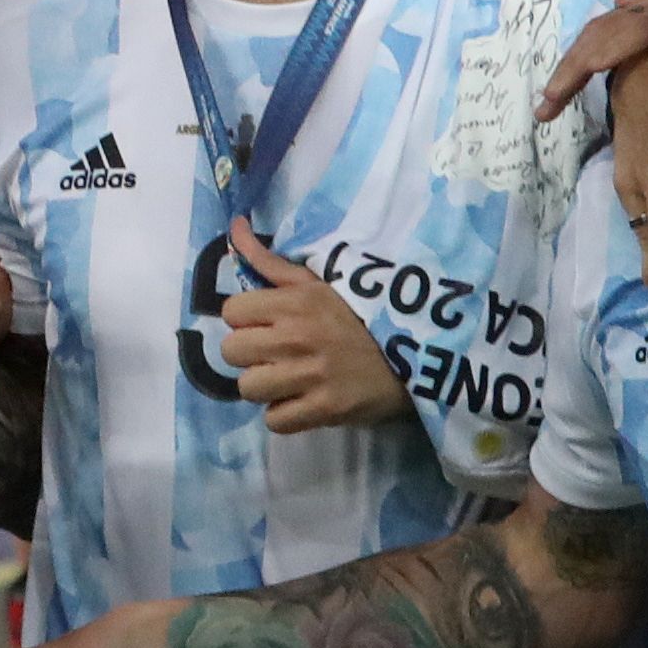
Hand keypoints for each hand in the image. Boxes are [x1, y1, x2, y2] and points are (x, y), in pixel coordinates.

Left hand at [217, 219, 407, 431]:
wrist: (416, 352)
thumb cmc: (359, 313)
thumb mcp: (315, 280)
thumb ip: (268, 259)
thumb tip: (235, 226)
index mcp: (293, 302)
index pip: (231, 312)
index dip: (244, 320)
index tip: (264, 324)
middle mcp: (296, 337)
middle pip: (232, 351)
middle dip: (249, 354)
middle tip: (274, 354)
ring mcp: (310, 376)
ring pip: (248, 388)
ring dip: (264, 387)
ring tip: (286, 379)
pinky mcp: (325, 410)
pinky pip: (275, 421)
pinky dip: (284, 415)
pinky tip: (300, 401)